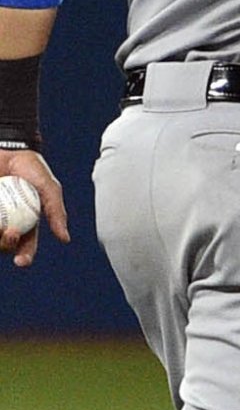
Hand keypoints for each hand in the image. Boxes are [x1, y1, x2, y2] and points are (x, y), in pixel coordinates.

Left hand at [1, 146, 67, 267]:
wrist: (7, 147)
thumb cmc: (31, 166)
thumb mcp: (49, 188)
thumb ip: (56, 212)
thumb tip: (64, 239)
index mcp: (26, 221)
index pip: (26, 244)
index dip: (24, 257)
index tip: (21, 262)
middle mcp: (7, 220)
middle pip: (5, 244)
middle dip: (6, 246)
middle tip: (9, 233)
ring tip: (0, 228)